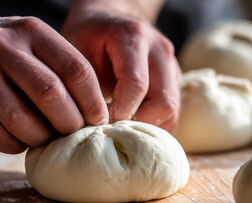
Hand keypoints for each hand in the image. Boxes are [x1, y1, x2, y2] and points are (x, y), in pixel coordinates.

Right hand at [0, 17, 107, 153]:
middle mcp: (5, 46)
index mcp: (34, 32)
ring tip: (49, 138)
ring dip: (41, 137)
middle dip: (69, 122)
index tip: (98, 120)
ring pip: (21, 117)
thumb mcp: (40, 48)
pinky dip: (15, 144)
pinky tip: (22, 140)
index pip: (77, 70)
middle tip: (74, 133)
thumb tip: (97, 118)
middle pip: (51, 93)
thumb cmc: (16, 57)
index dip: (93, 102)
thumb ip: (65, 73)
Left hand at [61, 1, 180, 131]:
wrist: (109, 21)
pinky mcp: (175, 81)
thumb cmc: (87, 37)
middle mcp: (161, 51)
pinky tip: (130, 123)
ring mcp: (172, 66)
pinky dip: (153, 125)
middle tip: (112, 131)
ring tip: (120, 129)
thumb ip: (85, 84)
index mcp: (135, 37)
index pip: (136, 85)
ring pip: (172, 112)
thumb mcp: (76, 51)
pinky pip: (172, 114)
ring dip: (146, 126)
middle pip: (164, 103)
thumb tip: (90, 126)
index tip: (99, 125)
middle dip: (138, 124)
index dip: (119, 112)